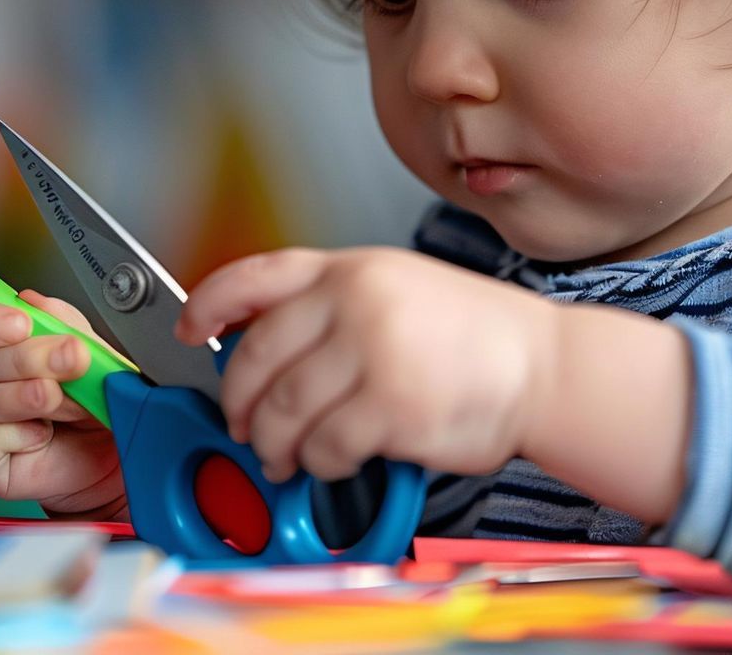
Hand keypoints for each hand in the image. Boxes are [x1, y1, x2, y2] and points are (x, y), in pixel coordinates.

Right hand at [0, 289, 126, 517]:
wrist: (117, 454)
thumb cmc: (100, 401)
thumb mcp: (95, 353)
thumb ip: (64, 323)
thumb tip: (31, 301)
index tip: (23, 324)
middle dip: (24, 359)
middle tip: (71, 361)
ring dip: (25, 399)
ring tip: (67, 405)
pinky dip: (12, 436)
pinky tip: (39, 435)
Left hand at [175, 247, 558, 483]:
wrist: (546, 366)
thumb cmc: (475, 336)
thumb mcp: (398, 288)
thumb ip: (333, 305)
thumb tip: (259, 346)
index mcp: (353, 267)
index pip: (255, 277)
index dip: (207, 306)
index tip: (186, 331)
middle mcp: (357, 300)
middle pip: (255, 356)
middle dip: (237, 402)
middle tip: (242, 425)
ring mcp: (374, 352)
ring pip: (282, 409)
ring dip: (273, 444)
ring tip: (282, 456)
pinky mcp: (392, 408)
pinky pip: (324, 446)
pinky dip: (319, 463)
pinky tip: (332, 461)